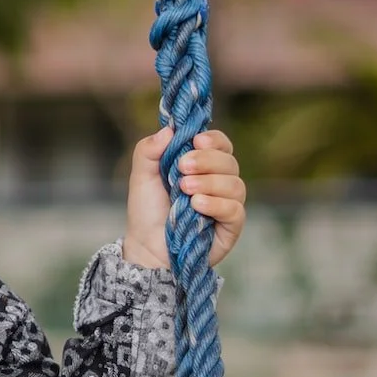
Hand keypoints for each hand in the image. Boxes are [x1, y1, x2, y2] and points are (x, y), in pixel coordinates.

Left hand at [123, 125, 245, 271]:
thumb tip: (169, 129)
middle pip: (230, 162)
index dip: (214, 140)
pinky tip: (197, 205)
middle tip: (182, 168)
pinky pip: (235, 210)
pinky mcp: (230, 227)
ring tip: (185, 189)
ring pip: (235, 185)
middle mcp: (219, 183)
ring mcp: (226, 205)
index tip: (196, 141)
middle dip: (207, 160)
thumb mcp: (141, 176)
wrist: (146, 247)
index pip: (221, 145)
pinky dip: (217, 204)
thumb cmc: (147, 211)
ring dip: (210, 182)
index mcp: (203, 166)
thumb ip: (149, 150)